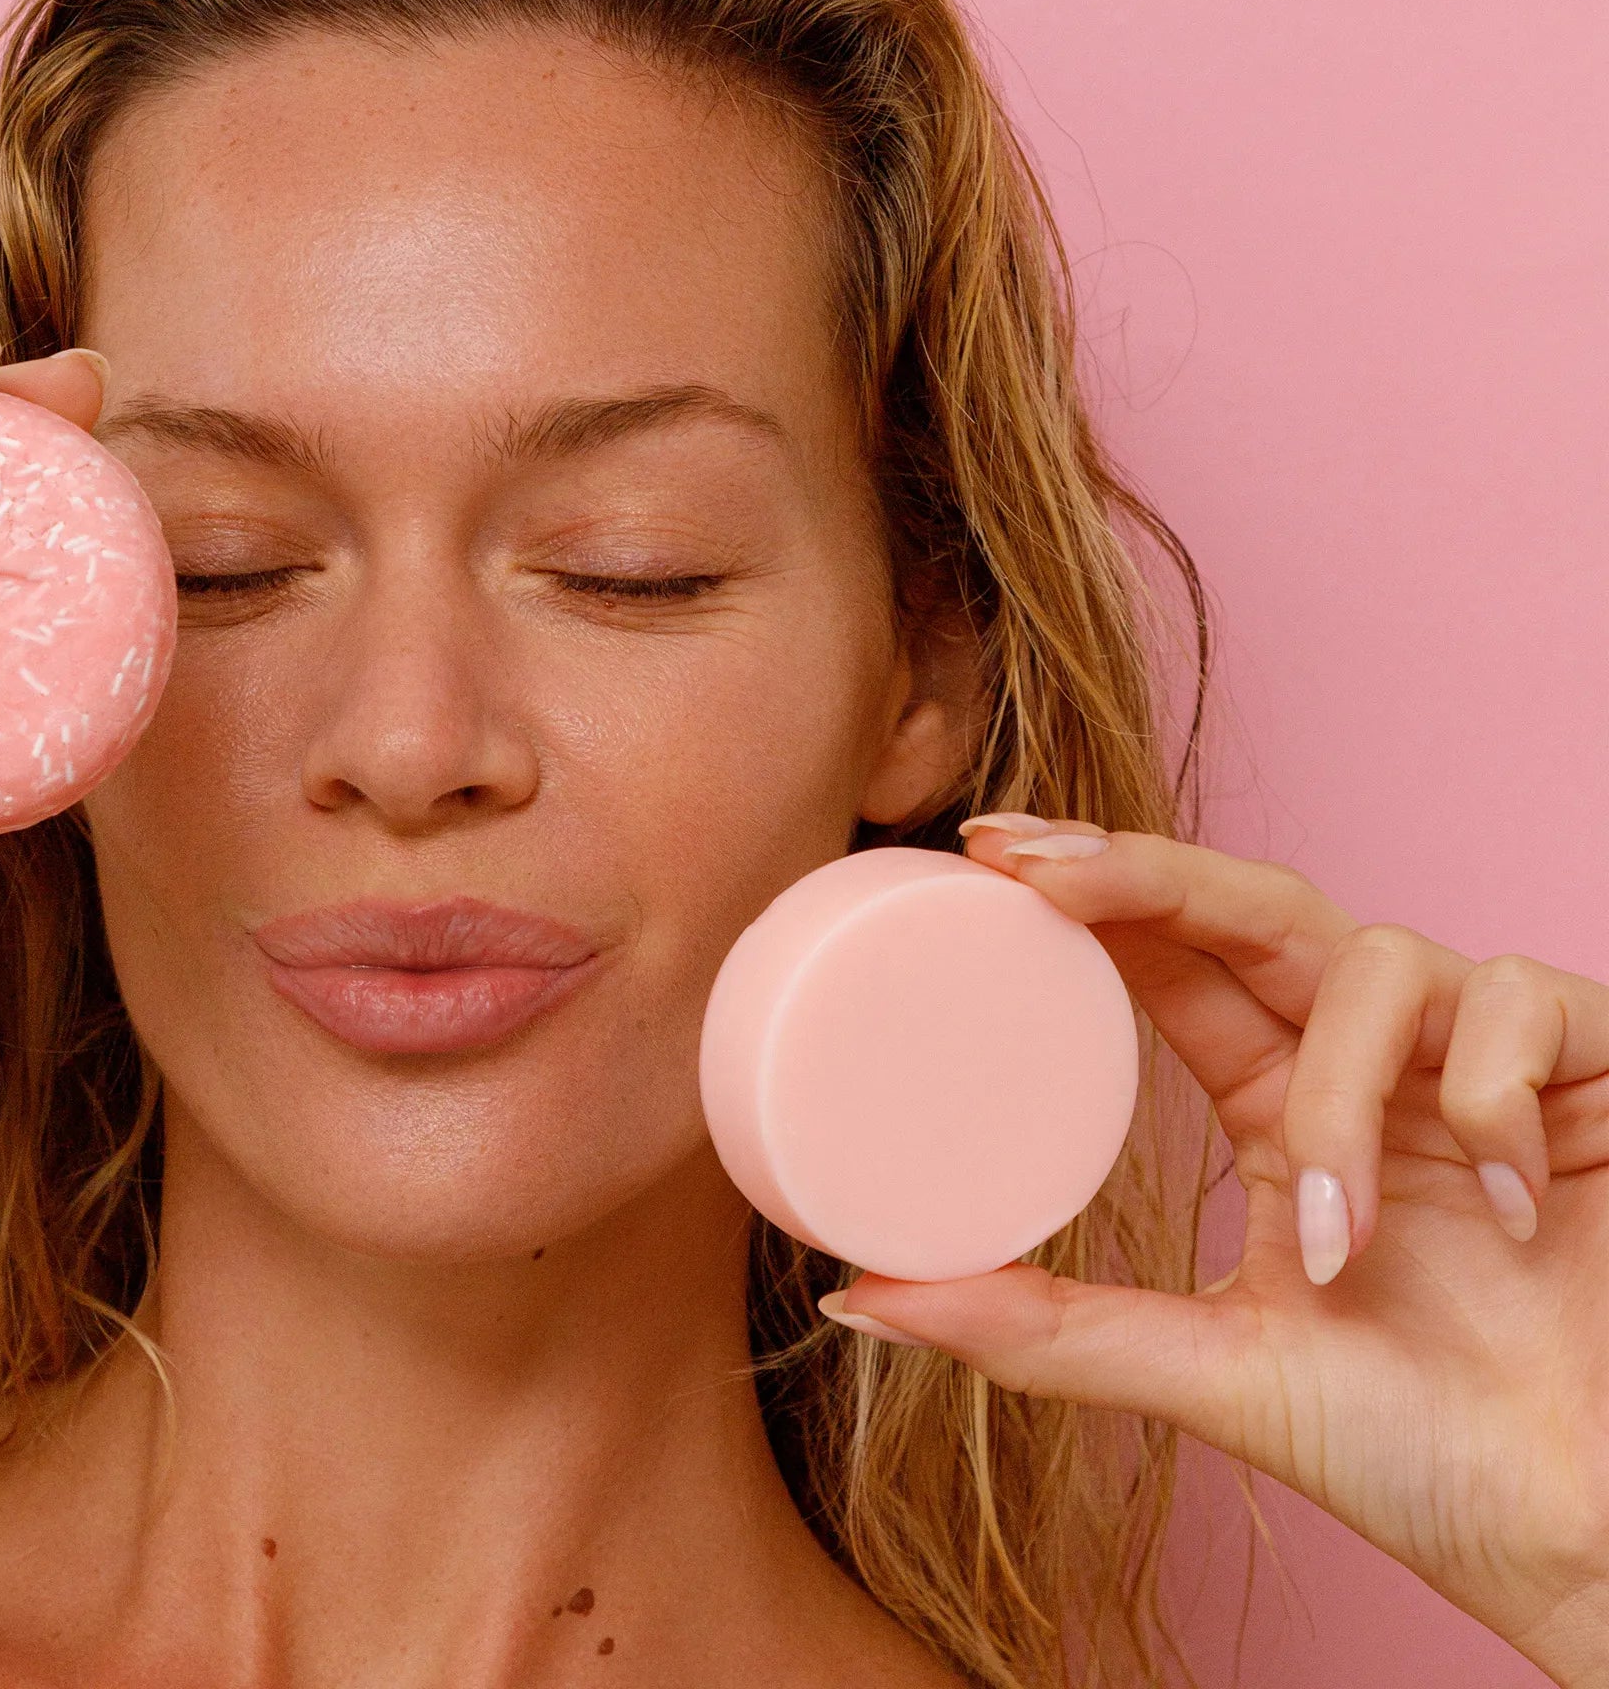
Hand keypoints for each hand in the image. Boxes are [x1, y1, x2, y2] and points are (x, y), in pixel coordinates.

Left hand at [823, 817, 1608, 1686]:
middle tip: (1028, 866)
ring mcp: (1474, 1057)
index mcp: (1277, 1102)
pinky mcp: (1592, 1070)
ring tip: (1340, 1238)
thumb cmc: (1423, 1455)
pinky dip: (1486, 1094)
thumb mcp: (1211, 1373)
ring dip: (1339, 1093)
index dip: (1087, 887)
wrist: (1589, 1536)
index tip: (980, 851)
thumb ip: (1042, 1330)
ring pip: (1374, 959)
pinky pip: (1516, 998)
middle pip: (1249, 903)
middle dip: (1142, 868)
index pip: (1170, 954)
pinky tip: (1498, 1206)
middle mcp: (1365, 1057)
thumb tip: (854, 1298)